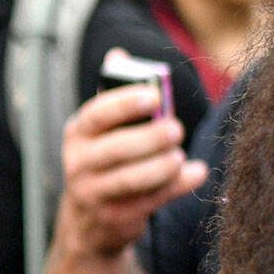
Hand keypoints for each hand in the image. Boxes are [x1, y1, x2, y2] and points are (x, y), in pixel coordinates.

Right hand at [57, 86, 209, 258]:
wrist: (89, 220)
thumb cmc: (105, 160)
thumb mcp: (102, 131)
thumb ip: (114, 95)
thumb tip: (118, 54)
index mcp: (78, 133)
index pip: (96, 115)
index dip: (125, 104)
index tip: (154, 96)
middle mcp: (78, 163)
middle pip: (115, 149)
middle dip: (149, 138)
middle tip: (176, 129)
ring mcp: (94, 193)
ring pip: (130, 179)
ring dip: (160, 167)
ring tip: (179, 156)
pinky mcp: (114, 217)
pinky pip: (149, 201)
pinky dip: (176, 187)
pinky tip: (196, 173)